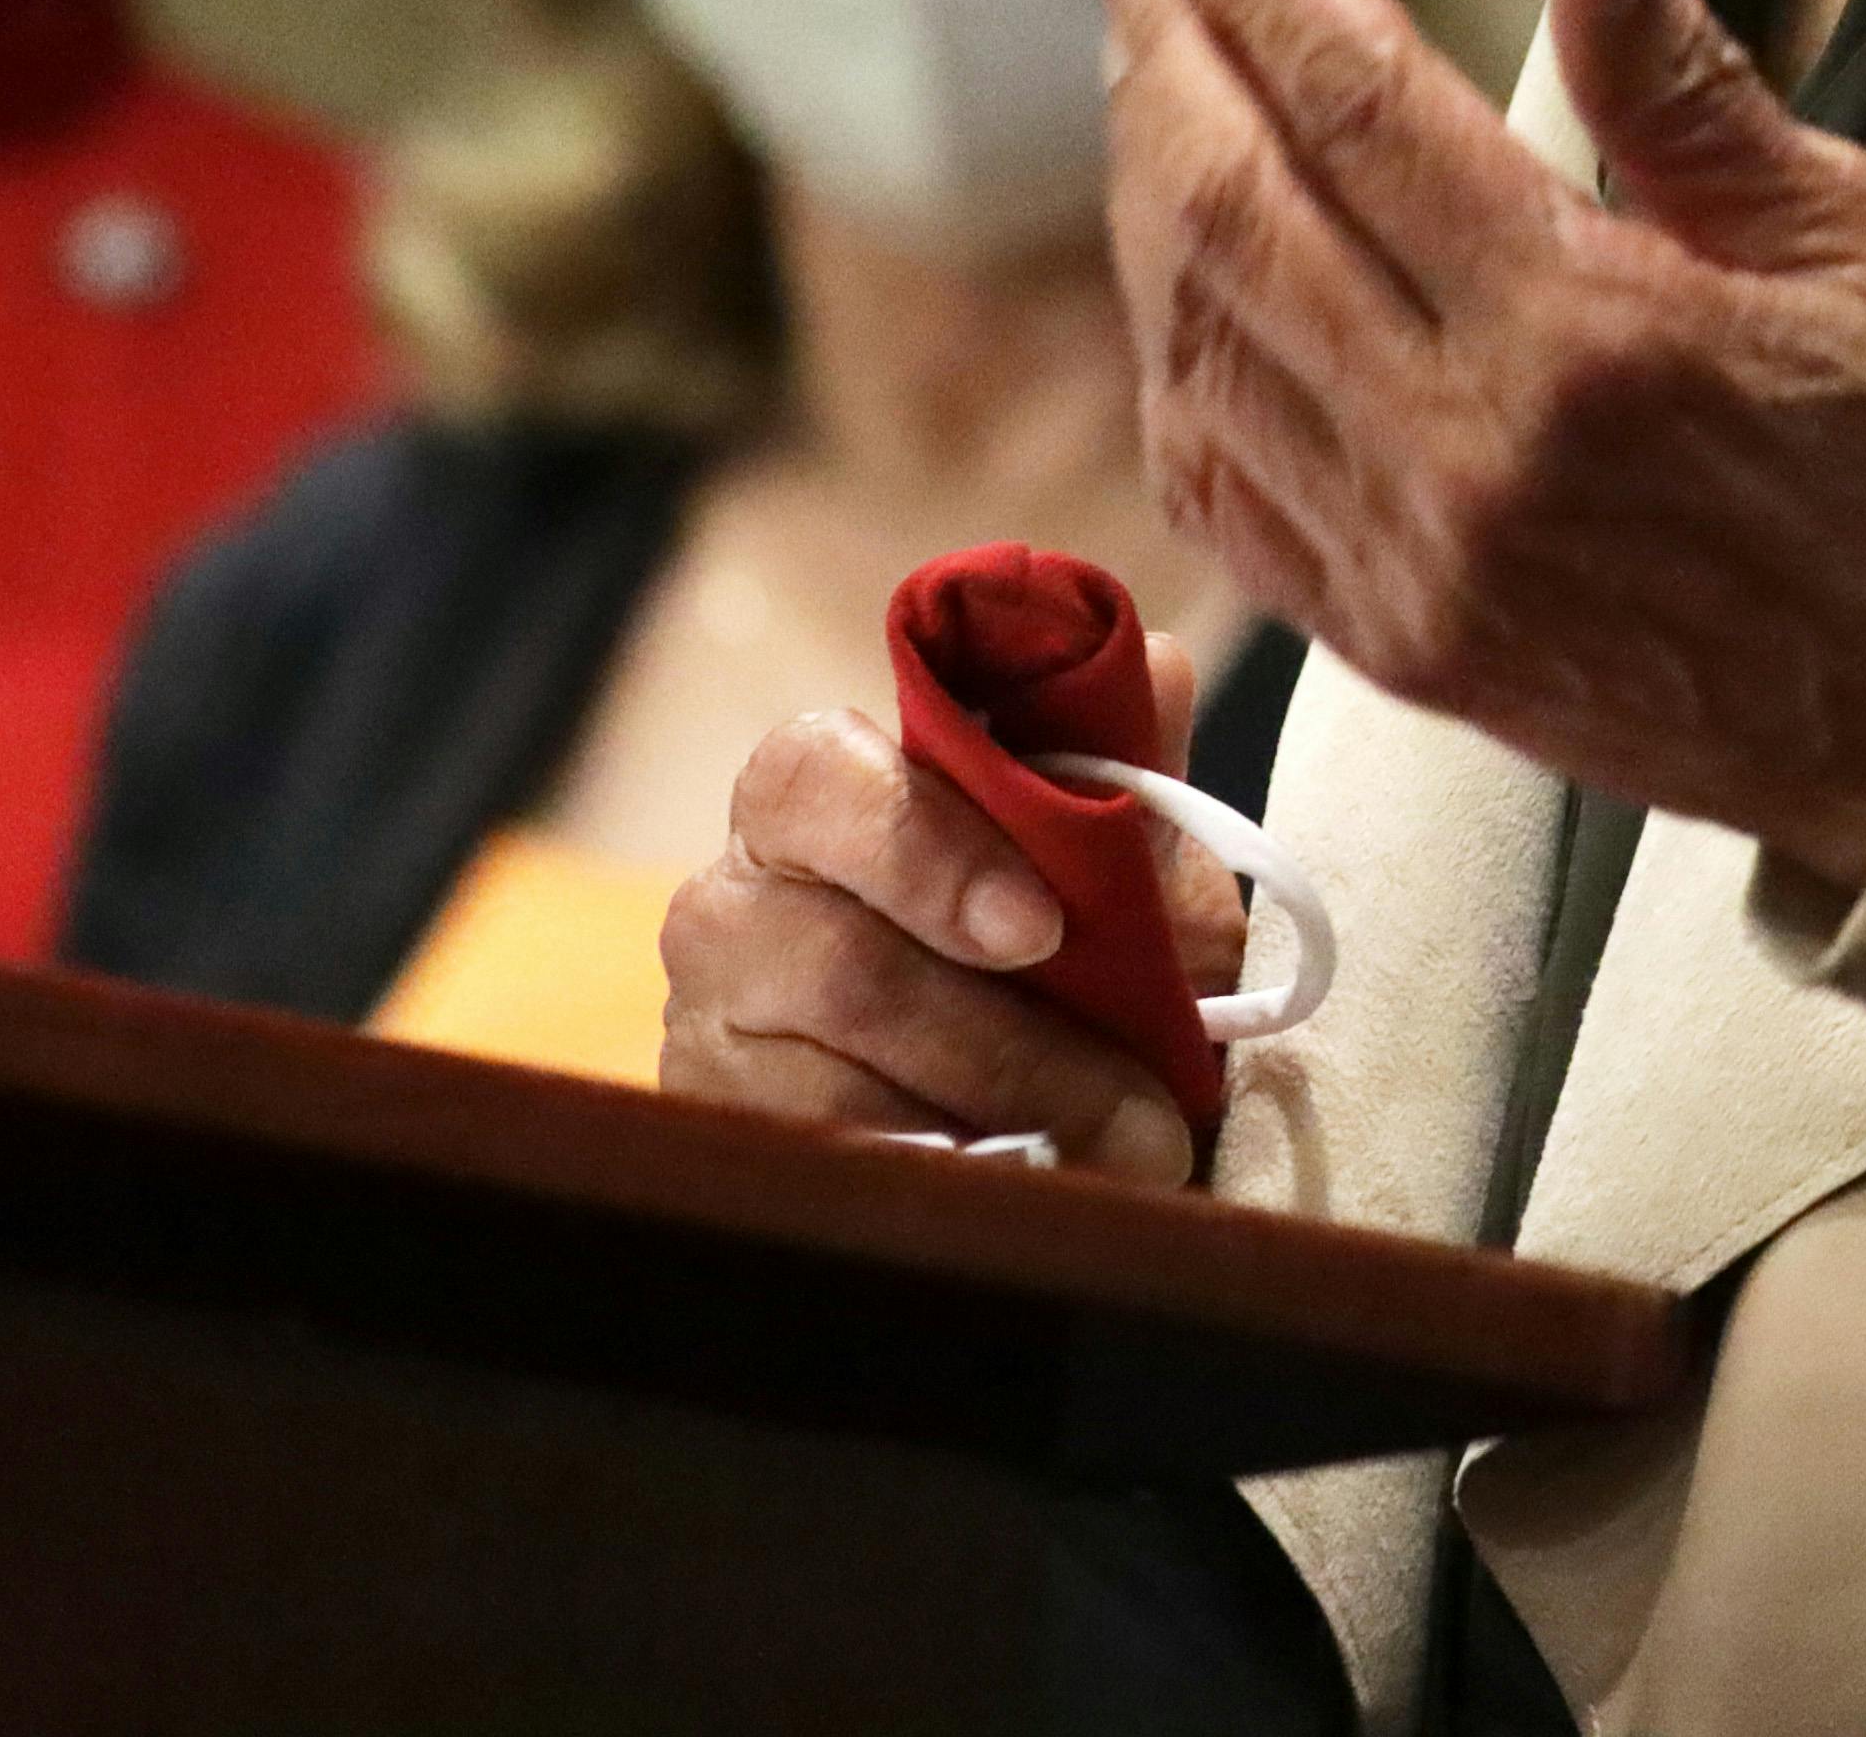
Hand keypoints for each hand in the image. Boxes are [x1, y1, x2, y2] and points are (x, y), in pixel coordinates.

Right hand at [653, 692, 1250, 1181]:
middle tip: (1147, 1112)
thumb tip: (1157, 667)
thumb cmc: (1049, 947)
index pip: (812, 775)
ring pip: (842, 1098)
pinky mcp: (724, 1150)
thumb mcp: (1106, 859)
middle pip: (847, 968)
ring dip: (1006, 1135)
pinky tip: (1027, 1199)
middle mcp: (729, 909)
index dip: (924, 846)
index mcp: (812, 799)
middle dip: (1019, 1047)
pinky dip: (949, 1194)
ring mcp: (708, 1040)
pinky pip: (836, 1184)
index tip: (1040, 927)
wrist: (1007, 1105)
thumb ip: (1124, 766)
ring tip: (1122, 1163)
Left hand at [1101, 0, 1865, 894]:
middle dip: (1162, 39)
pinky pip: (1220, 487)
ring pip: (1196, 341)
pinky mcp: (1403, 652)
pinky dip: (1173, 354)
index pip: (1354, 102)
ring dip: (1143, 179)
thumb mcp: (1850, 240)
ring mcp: (1415, 568)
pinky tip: (1171, 264)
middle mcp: (1466, 455)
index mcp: (1588, 332)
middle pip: (1232, 206)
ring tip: (1147, 56)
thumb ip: (1682, 83)